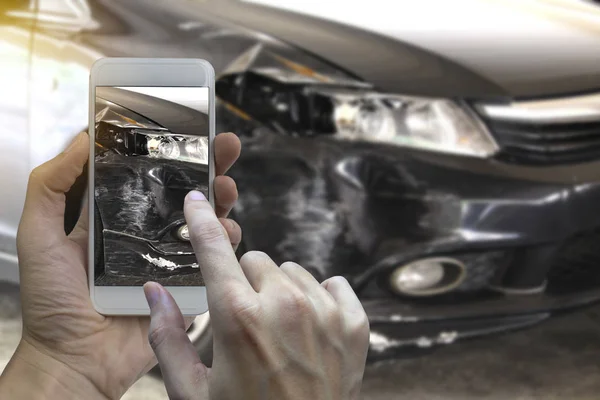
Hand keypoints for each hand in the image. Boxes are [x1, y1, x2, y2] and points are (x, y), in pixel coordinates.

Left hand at [0, 132, 241, 398]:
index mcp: (115, 214)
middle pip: (184, 190)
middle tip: (226, 147)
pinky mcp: (185, 282)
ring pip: (204, 219)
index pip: (147, 172)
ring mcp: (168, 256)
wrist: (75, 359)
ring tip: (227, 187)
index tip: (188, 125)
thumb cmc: (52, 301)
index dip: (169, 148)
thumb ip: (52, 185)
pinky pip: (213, 256)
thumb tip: (83, 137)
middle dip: (208, 165)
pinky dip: (227, 240)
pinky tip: (229, 231)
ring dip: (221, 199)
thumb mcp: (40, 233)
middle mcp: (146, 231)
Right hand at [144, 193, 369, 398]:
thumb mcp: (192, 391)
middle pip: (256, 261)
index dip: (202, 222)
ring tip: (279, 333)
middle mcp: (285, 304)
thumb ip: (167, 337)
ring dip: (282, 293)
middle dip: (245, 283)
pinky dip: (320, 300)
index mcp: (238, 317)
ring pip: (293, 272)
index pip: (214, 251)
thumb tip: (154, 292)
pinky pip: (333, 284)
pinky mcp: (354, 323)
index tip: (197, 201)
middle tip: (246, 321)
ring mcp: (325, 311)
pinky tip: (311, 330)